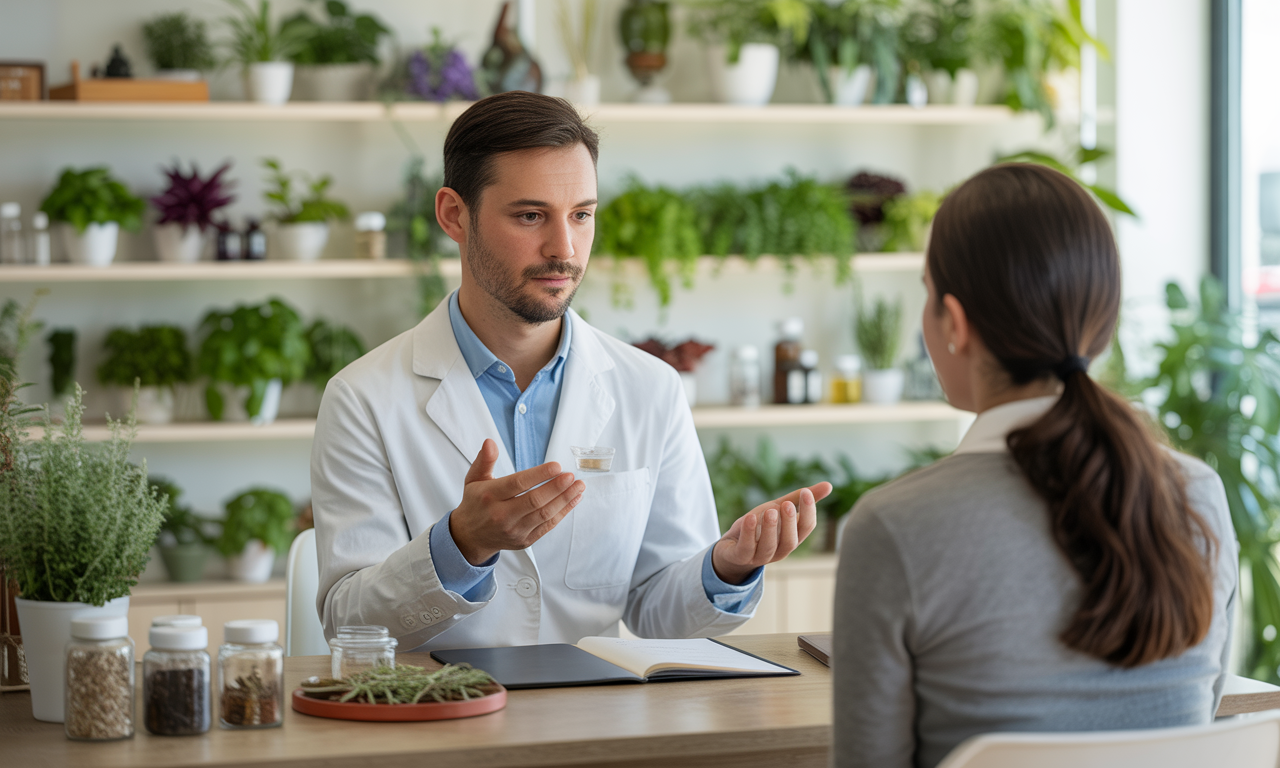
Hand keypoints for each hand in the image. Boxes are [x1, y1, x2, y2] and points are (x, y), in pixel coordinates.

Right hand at [449, 439, 585, 564]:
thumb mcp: (474, 479)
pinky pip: (547, 526)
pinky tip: (574, 499)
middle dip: (556, 488)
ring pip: (544, 514)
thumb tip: (490, 442)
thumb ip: (484, 460)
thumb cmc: (476, 503)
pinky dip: (563, 512)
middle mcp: (501, 515)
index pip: (517, 484)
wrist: (470, 537)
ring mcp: (514, 530)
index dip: (539, 475)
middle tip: (571, 476)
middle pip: (534, 501)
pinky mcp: (525, 540)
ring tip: (578, 486)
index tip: (556, 466)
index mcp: (489, 496)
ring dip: (565, 499)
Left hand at [712, 482, 831, 584]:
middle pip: (790, 541)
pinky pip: (746, 549)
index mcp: (791, 537)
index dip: (808, 511)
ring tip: (770, 510)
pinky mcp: (740, 557)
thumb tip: (829, 485)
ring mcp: (759, 556)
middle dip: (789, 523)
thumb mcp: (778, 508)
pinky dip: (749, 534)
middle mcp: (779, 550)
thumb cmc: (760, 526)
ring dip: (770, 529)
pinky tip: (750, 518)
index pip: (806, 528)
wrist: (731, 546)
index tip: (806, 493)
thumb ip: (798, 499)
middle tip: (787, 504)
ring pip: (769, 547)